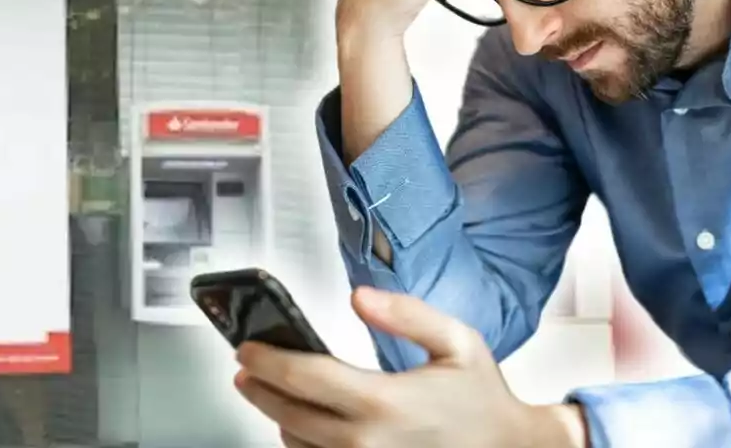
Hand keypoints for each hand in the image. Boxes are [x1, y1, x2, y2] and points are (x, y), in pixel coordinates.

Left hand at [234, 286, 587, 447]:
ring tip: (275, 391)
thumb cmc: (483, 401)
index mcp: (384, 402)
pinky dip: (301, 443)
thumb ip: (406, 313)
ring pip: (296, 445)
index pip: (304, 377)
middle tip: (247, 367)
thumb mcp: (456, 341)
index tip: (248, 348)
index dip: (268, 359)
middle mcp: (366, 443)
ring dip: (280, 416)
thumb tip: (359, 298)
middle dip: (259, 387)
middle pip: (288, 414)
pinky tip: (304, 424)